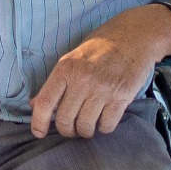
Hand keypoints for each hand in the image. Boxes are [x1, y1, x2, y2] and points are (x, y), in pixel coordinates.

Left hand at [29, 3, 170, 137]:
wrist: (135, 36)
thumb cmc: (101, 47)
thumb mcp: (72, 58)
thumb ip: (56, 82)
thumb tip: (35, 104)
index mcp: (65, 68)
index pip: (46, 102)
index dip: (38, 122)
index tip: (38, 133)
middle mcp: (82, 80)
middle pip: (65, 120)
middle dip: (67, 130)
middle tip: (71, 128)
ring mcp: (103, 89)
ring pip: (86, 126)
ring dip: (85, 131)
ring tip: (87, 124)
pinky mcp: (122, 97)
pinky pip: (107, 125)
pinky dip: (104, 128)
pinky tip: (104, 119)